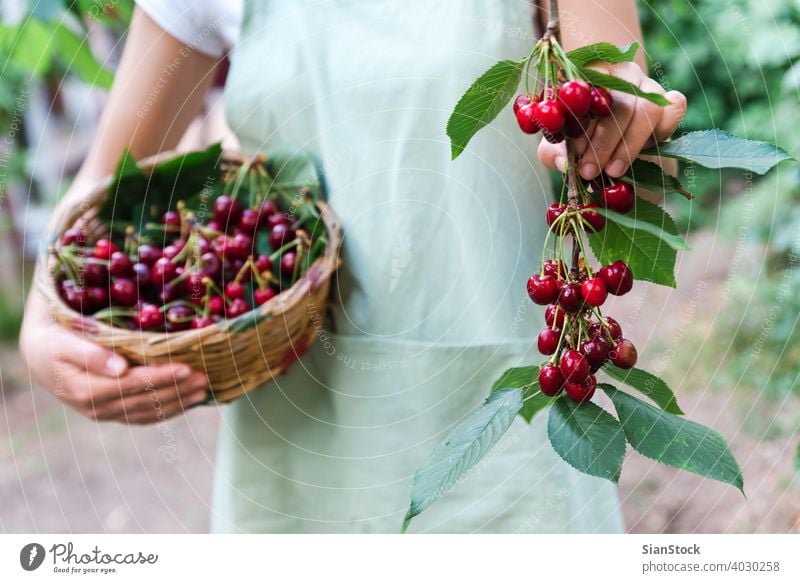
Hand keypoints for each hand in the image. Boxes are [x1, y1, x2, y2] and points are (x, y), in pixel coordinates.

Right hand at [20, 289, 208, 423]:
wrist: (40, 354)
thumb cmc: (53, 338)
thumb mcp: (64, 340)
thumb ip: (90, 354)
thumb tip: (120, 369)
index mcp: (84, 390)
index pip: (131, 386)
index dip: (160, 378)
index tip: (185, 367)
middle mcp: (96, 408)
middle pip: (144, 401)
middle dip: (176, 390)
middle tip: (203, 377)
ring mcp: (105, 413)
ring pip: (148, 412)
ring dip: (177, 402)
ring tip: (202, 389)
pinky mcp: (113, 412)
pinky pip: (144, 416)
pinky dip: (168, 410)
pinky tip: (188, 401)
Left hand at [538, 61, 686, 179]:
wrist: (613, 151)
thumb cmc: (581, 142)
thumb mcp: (560, 147)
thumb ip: (553, 154)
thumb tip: (564, 162)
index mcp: (587, 76)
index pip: (587, 85)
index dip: (582, 120)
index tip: (576, 150)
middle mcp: (618, 74)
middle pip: (617, 102)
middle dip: (604, 142)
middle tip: (590, 171)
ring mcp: (646, 84)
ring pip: (647, 108)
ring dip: (629, 144)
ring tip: (613, 171)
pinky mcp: (669, 99)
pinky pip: (674, 107)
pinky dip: (662, 131)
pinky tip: (646, 150)